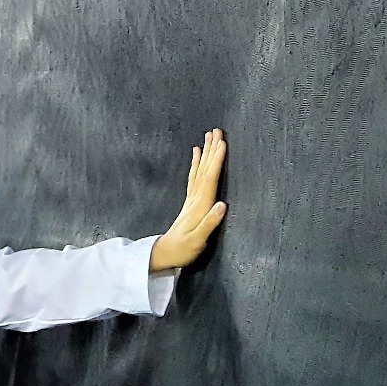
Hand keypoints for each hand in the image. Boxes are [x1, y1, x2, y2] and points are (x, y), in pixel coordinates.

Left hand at [150, 129, 227, 271]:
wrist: (164, 254)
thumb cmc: (183, 249)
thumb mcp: (198, 240)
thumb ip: (210, 223)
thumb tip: (222, 205)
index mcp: (200, 206)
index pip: (209, 179)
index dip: (216, 161)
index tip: (222, 143)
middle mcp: (195, 200)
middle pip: (204, 170)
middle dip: (211, 150)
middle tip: (216, 131)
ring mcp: (191, 200)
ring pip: (199, 171)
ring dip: (205, 153)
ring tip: (208, 137)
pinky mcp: (190, 203)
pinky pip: (194, 177)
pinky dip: (197, 164)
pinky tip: (196, 155)